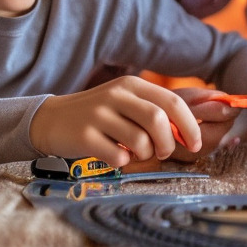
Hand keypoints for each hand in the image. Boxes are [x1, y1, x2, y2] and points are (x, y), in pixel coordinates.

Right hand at [29, 75, 199, 165]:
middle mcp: (116, 95)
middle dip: (168, 144)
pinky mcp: (84, 135)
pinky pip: (118, 156)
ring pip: (140, 141)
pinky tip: (115, 155)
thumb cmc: (99, 115)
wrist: (51, 119)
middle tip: (163, 153)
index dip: (190, 126)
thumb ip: (154, 110)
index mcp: (132, 84)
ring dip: (145, 155)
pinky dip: (123, 162)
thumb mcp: (125, 102)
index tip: (195, 144)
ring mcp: (98, 114)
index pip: (173, 103)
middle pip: (159, 120)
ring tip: (135, 153)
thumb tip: (187, 132)